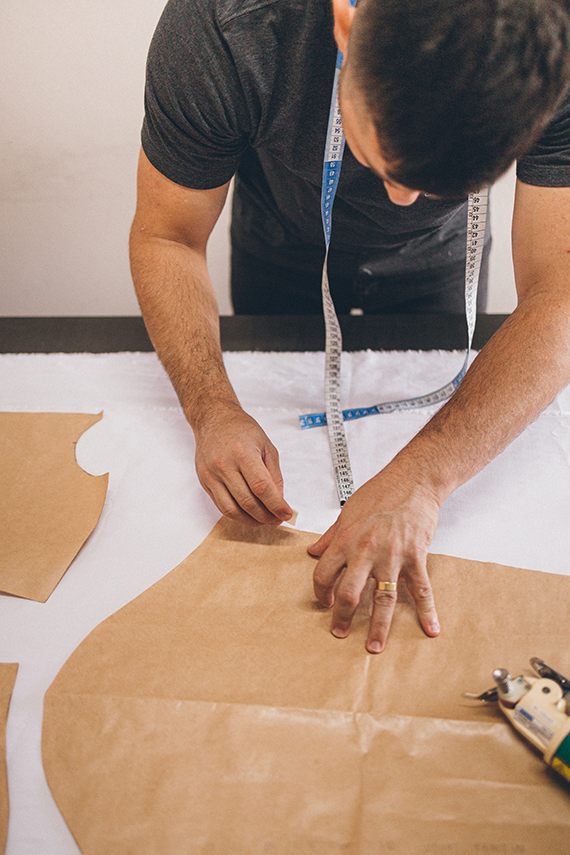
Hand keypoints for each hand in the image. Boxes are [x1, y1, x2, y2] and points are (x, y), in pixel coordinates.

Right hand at [193, 402, 292, 525]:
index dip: (276, 505)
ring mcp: (211, 475)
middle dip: (266, 516)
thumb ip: (274, 475)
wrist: (214, 420)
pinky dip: (237, 515)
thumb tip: (279, 501)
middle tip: (277, 519)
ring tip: (264, 520)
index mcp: (243, 453)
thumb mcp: (267, 446)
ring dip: (251, 520)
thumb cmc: (242, 430)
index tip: (287, 514)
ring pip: (232, 510)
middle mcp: (224, 465)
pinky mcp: (204, 482)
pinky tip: (248, 514)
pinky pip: (221, 506)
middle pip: (247, 502)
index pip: (261, 487)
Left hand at [309, 463, 440, 652]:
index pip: (323, 573)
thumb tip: (313, 552)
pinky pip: (421, 590)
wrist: (413, 480)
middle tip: (340, 632)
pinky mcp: (416, 557)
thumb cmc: (380, 492)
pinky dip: (427, 611)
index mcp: (345, 539)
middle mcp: (366, 550)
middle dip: (343, 617)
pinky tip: (431, 629)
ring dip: (378, 626)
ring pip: (383, 599)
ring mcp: (392, 556)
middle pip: (349, 593)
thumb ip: (330, 536)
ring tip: (374, 647)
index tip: (325, 602)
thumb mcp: (347, 512)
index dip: (321, 592)